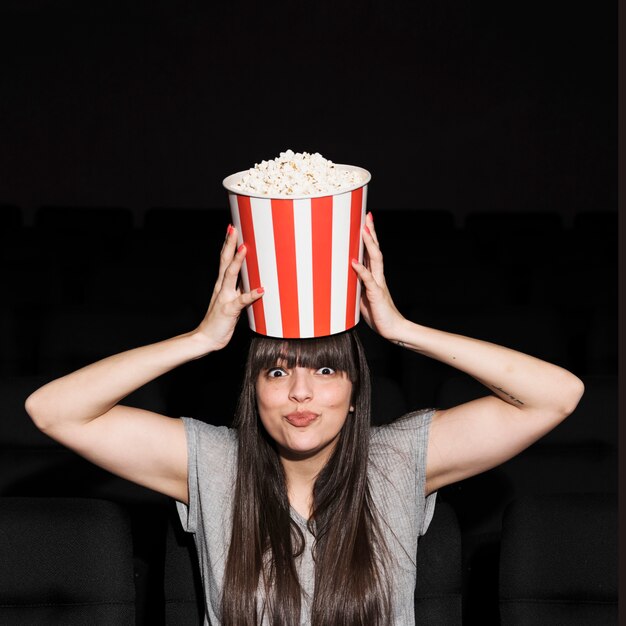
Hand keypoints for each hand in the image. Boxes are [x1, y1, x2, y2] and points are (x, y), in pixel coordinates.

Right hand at [195, 225, 263, 352]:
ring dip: (238, 262)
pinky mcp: (229, 310)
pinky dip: (251, 295)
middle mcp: (221, 288)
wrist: (206, 338)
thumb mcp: (230, 301)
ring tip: (244, 248)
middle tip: (233, 228)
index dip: (228, 244)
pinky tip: (261, 289)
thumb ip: (238, 290)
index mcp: (221, 285)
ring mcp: (224, 298)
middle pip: (225, 261)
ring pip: (230, 276)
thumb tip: (252, 282)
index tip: (232, 228)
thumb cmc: (220, 320)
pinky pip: (241, 301)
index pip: (224, 260)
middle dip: (229, 244)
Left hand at [351, 212, 405, 340]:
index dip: (369, 236)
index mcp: (375, 276)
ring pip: (375, 259)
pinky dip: (360, 270)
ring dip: (369, 244)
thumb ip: (357, 285)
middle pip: (375, 249)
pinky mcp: (376, 295)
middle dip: (371, 232)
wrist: (393, 329)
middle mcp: (378, 276)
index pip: (372, 252)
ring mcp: (378, 284)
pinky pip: (368, 280)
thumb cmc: (378, 314)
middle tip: (367, 215)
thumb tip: (347, 275)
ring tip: (363, 230)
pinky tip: (353, 261)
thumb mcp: (363, 297)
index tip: (365, 221)